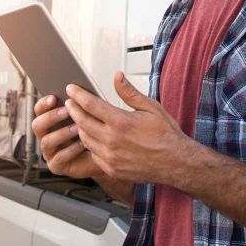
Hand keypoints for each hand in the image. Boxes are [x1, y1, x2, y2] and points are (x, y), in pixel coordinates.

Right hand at [31, 93, 102, 178]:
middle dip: (51, 117)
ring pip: (46, 142)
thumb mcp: (89, 115)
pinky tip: (83, 144)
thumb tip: (79, 90)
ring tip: (77, 128)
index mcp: (51, 121)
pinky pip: (59, 158)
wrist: (107, 155)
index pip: (39, 110)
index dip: (43, 103)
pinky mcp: (56, 166)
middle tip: (67, 111)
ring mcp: (49, 152)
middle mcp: (46, 135)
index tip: (54, 97)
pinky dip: (71, 150)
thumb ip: (81, 104)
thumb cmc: (97, 131)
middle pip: (37, 125)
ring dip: (61, 133)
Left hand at [65, 72, 192, 184]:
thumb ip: (129, 93)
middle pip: (82, 122)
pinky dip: (90, 143)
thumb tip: (117, 76)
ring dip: (79, 127)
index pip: (90, 104)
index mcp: (121, 122)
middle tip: (70, 102)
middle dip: (73, 110)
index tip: (71, 89)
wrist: (176, 163)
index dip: (78, 95)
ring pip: (84, 139)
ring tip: (79, 118)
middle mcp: (112, 140)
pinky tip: (92, 137)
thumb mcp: (151, 107)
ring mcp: (110, 157)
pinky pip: (92, 154)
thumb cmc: (166, 135)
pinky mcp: (111, 169)